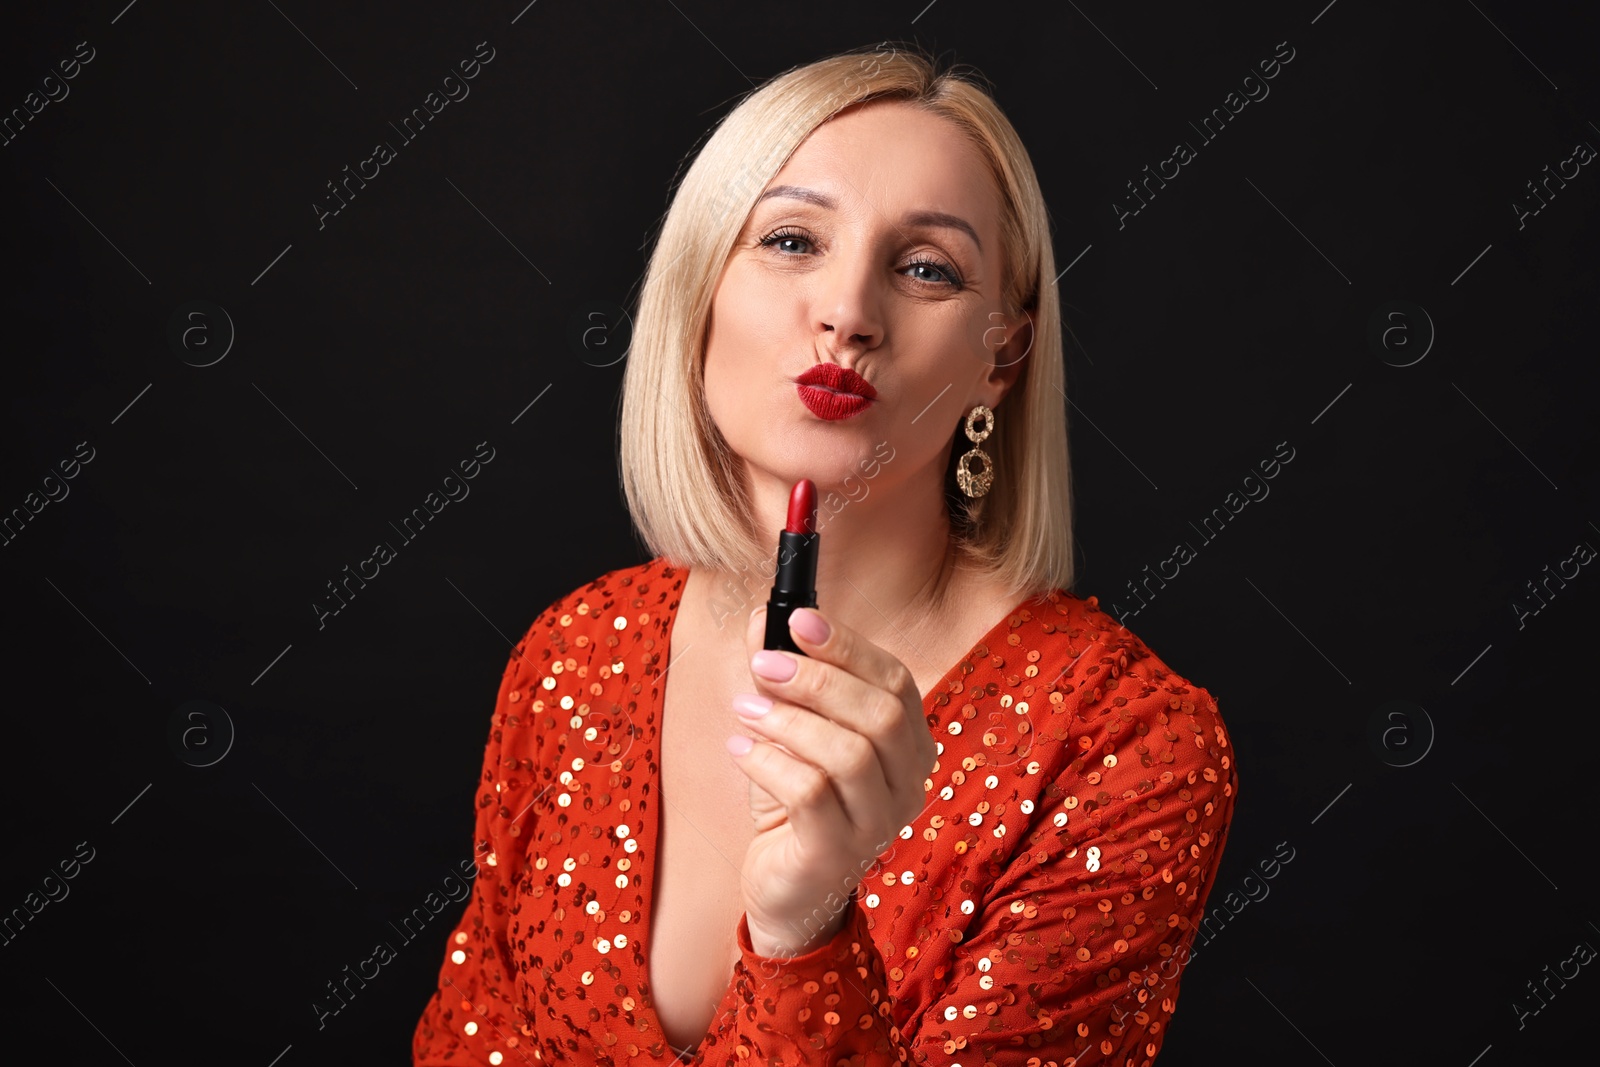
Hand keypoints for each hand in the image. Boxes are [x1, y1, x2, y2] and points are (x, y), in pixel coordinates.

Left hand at [726, 604, 936, 956]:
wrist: (788, 891)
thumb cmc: (795, 805)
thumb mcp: (788, 731)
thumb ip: (780, 676)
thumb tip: (760, 618)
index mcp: (908, 746)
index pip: (896, 682)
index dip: (850, 646)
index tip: (799, 619)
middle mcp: (907, 784)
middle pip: (880, 714)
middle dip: (817, 679)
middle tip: (763, 663)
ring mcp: (878, 824)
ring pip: (848, 754)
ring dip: (789, 720)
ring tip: (744, 708)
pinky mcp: (836, 853)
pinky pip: (810, 794)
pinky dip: (769, 762)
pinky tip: (741, 750)